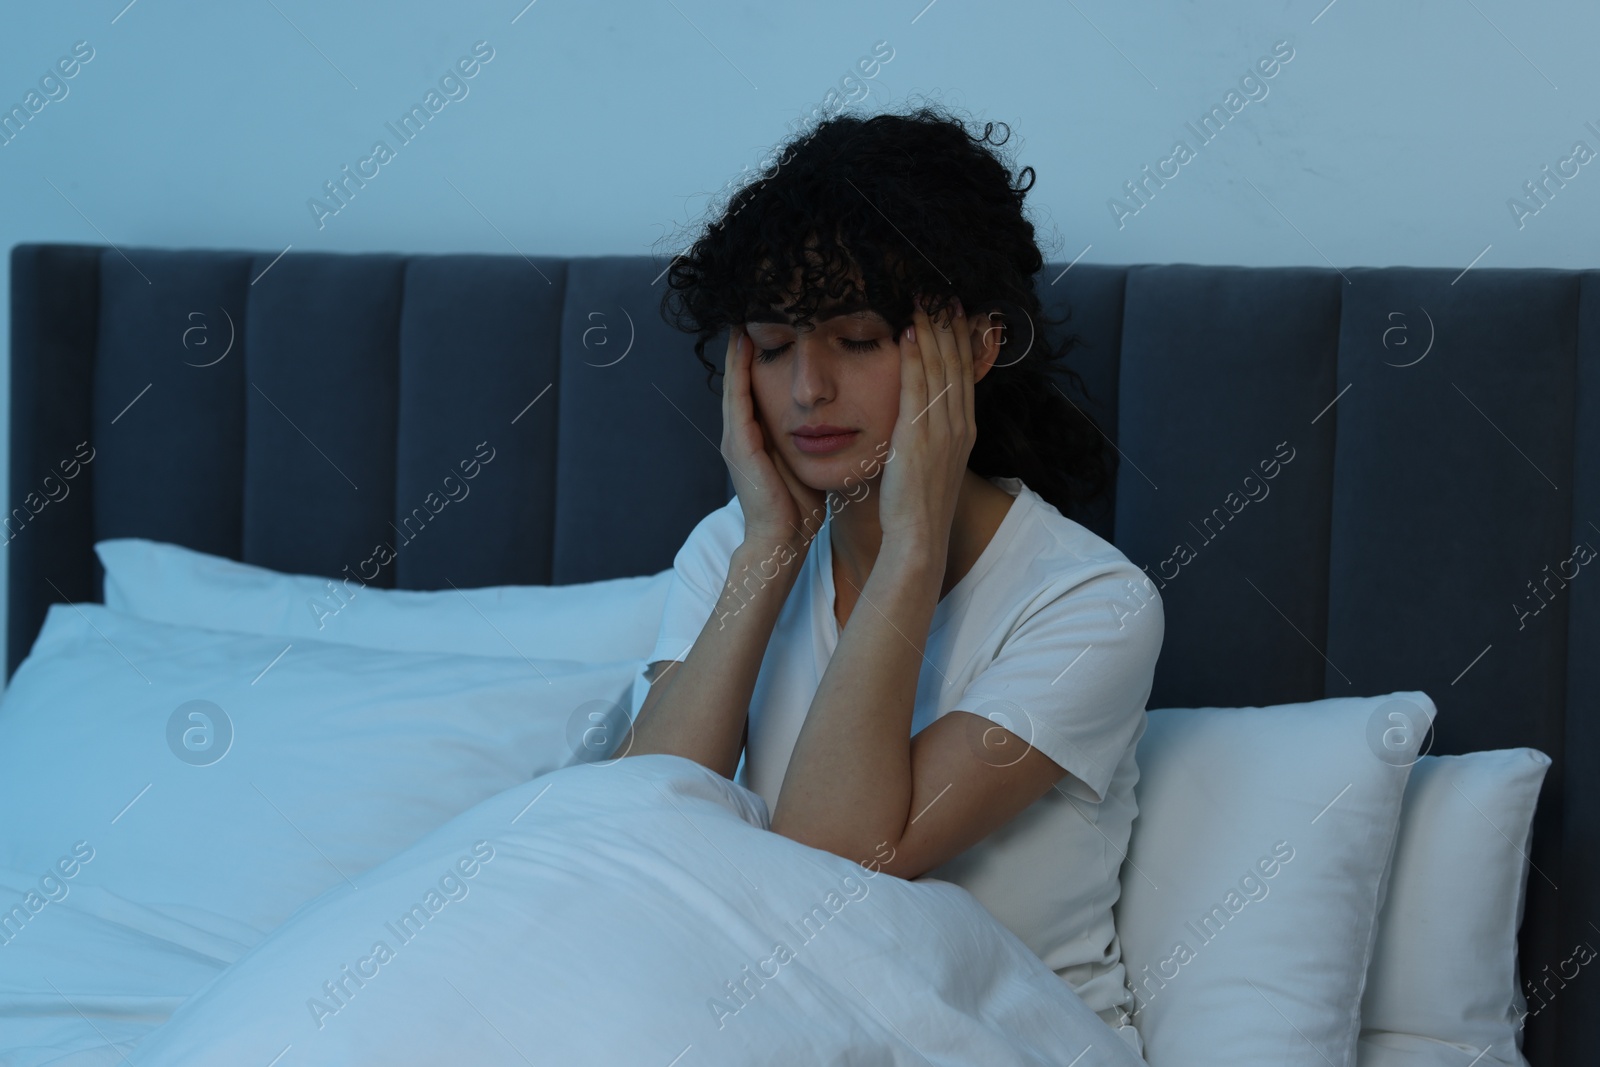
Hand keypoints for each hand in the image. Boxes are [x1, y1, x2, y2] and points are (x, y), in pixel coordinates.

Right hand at [721, 324, 829, 550]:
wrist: (783, 541)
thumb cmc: (800, 508)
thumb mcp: (808, 461)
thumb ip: (813, 437)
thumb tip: (839, 415)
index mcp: (758, 437)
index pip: (757, 386)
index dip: (762, 357)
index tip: (774, 325)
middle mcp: (742, 432)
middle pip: (741, 377)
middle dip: (744, 345)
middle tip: (749, 308)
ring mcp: (737, 437)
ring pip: (735, 381)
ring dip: (738, 348)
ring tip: (742, 315)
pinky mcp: (740, 443)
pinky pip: (737, 397)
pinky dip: (738, 369)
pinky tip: (743, 343)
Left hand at [876, 295, 976, 557]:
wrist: (919, 536)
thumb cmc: (918, 506)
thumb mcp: (933, 464)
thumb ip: (931, 436)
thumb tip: (919, 416)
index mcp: (964, 430)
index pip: (964, 375)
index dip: (960, 341)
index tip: (954, 312)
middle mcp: (959, 425)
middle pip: (957, 364)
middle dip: (950, 326)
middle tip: (942, 293)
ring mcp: (942, 429)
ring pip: (940, 369)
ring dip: (933, 331)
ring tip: (925, 301)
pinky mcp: (919, 435)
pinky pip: (918, 387)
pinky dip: (915, 358)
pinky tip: (908, 334)